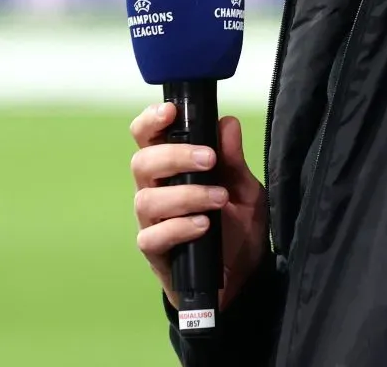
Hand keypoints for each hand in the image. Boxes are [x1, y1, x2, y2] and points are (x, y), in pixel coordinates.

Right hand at [130, 102, 267, 310]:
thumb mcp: (244, 188)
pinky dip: (179, 227)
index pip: (147, 136)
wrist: (244, 273)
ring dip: (185, 195)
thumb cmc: (237, 222)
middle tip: (210, 158)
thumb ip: (233, 159)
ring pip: (146, 199)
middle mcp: (155, 190)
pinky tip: (204, 225)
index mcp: (171, 167)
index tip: (170, 112)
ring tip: (219, 198)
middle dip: (174, 156)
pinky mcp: (155, 252)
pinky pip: (152, 237)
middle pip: (141, 162)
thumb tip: (227, 123)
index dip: (150, 120)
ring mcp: (152, 222)